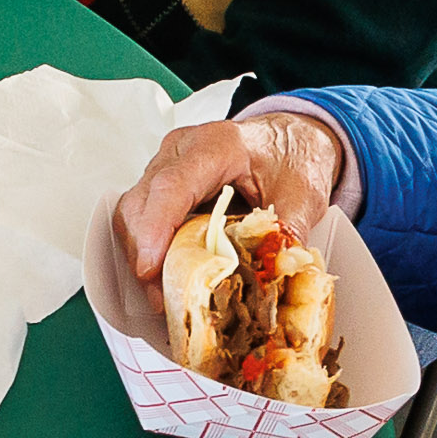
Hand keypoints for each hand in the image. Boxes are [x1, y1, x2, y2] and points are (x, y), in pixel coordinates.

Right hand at [107, 108, 350, 299]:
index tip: (150, 269)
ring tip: (164, 295)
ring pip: (134, 211)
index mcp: (217, 146)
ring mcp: (167, 164)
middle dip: (145, 255)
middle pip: (143, 202)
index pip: (172, 186)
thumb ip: (287, 237)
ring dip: (143, 255)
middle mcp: (181, 150)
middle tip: (161, 298)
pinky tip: (167, 275)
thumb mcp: (302, 197)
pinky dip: (149, 248)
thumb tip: (276, 277)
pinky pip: (142, 216)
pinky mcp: (163, 182)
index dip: (156, 229)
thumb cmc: (293, 158)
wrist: (291, 139)